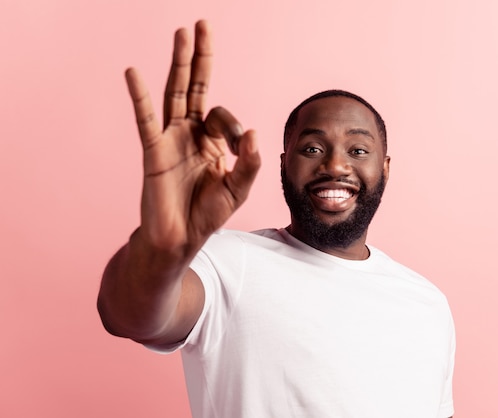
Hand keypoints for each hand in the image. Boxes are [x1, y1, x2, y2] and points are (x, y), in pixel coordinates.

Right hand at [125, 20, 260, 256]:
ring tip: (182, 34)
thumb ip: (250, 163)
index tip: (239, 146)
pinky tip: (134, 73)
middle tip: (202, 25)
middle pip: (196, 87)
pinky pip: (146, 120)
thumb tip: (254, 132)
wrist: (180, 239)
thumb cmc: (207, 214)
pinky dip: (140, 97)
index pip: (223, 116)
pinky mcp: (153, 152)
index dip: (233, 126)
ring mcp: (170, 139)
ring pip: (175, 94)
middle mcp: (190, 134)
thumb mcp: (238, 188)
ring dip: (179, 64)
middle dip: (201, 57)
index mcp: (212, 142)